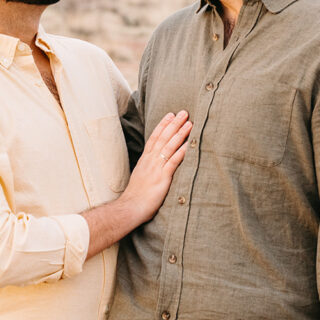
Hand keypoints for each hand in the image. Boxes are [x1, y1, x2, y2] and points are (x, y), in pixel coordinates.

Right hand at [120, 110, 191, 224]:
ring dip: (180, 133)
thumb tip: (156, 165)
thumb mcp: (141, 177)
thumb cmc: (136, 196)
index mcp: (145, 160)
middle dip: (174, 124)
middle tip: (183, 112)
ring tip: (189, 123)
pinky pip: (173, 161)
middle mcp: (150, 160)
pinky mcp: (162, 177)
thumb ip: (149, 168)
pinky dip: (181, 151)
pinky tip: (189, 144)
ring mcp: (156, 168)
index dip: (163, 125)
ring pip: (169, 146)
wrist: (130, 207)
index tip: (170, 115)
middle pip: (163, 137)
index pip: (154, 137)